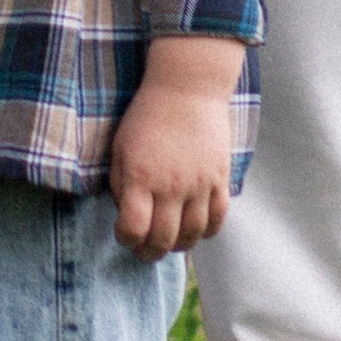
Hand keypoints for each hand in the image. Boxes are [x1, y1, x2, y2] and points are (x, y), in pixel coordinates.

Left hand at [110, 38, 241, 258]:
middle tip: (144, 250)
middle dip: (149, 252)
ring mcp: (199, 184)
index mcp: (140, 177)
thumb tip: (127, 213)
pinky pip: (218, 218)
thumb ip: (120, 183)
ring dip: (178, 246)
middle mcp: (171, 186)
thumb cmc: (147, 116)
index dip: (126, 239)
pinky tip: (196, 228)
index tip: (124, 233)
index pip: (133, 229)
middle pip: (162, 239)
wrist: (187, 88)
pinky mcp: (220, 179)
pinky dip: (207, 231)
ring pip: (192, 235)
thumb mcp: (120, 146)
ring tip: (170, 242)